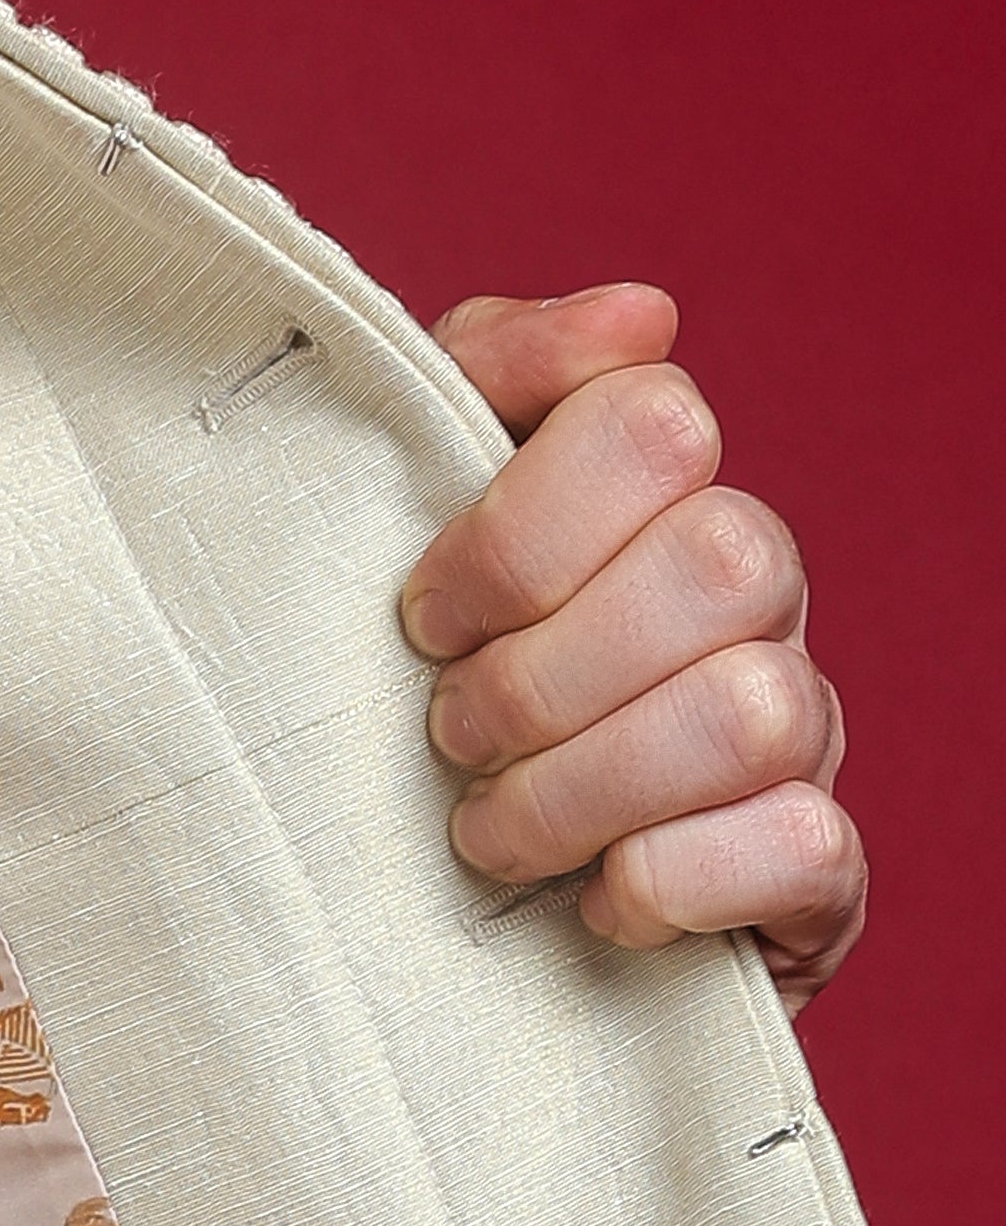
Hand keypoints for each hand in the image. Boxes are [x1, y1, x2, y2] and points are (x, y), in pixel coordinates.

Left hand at [399, 285, 862, 1002]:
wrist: (455, 911)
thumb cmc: (433, 689)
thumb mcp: (409, 516)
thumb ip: (487, 380)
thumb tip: (636, 314)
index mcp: (665, 498)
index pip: (653, 419)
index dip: (517, 528)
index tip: (424, 617)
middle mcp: (757, 600)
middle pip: (722, 560)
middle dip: (547, 668)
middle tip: (452, 733)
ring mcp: (803, 734)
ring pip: (755, 710)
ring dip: (585, 787)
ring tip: (492, 832)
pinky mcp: (815, 878)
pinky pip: (808, 847)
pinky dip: (673, 879)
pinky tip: (595, 902)